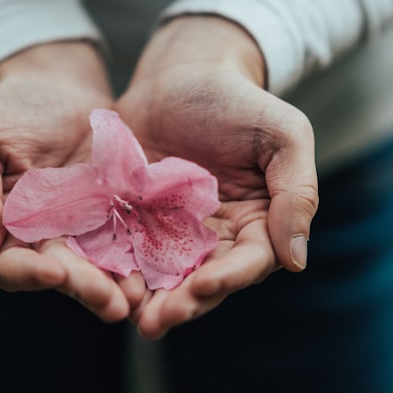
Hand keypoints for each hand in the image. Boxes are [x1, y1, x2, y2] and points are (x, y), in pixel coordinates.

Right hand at [0, 41, 141, 321]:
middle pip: (62, 274)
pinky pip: (131, 238)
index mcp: (2, 232)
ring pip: (100, 265)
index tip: (53, 272)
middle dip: (86, 288)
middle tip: (113, 304)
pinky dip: (144, 253)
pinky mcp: (118, 215)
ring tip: (139, 296)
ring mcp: (84, 231)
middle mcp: (44, 241)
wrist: (57, 83)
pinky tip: (162, 264)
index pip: (8, 266)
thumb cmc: (6, 112)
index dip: (29, 274)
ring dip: (117, 283)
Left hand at [116, 16, 318, 337]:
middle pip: (201, 282)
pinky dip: (112, 270)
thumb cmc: (240, 101)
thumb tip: (296, 262)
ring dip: (145, 300)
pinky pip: (123, 251)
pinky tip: (95, 282)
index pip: (248, 263)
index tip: (204, 285)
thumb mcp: (283, 136)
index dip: (228, 278)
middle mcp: (215, 239)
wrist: (183, 70)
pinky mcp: (132, 221)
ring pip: (161, 277)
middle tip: (155, 322)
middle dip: (181, 304)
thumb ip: (297, 194)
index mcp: (257, 226)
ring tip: (125, 314)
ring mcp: (171, 233)